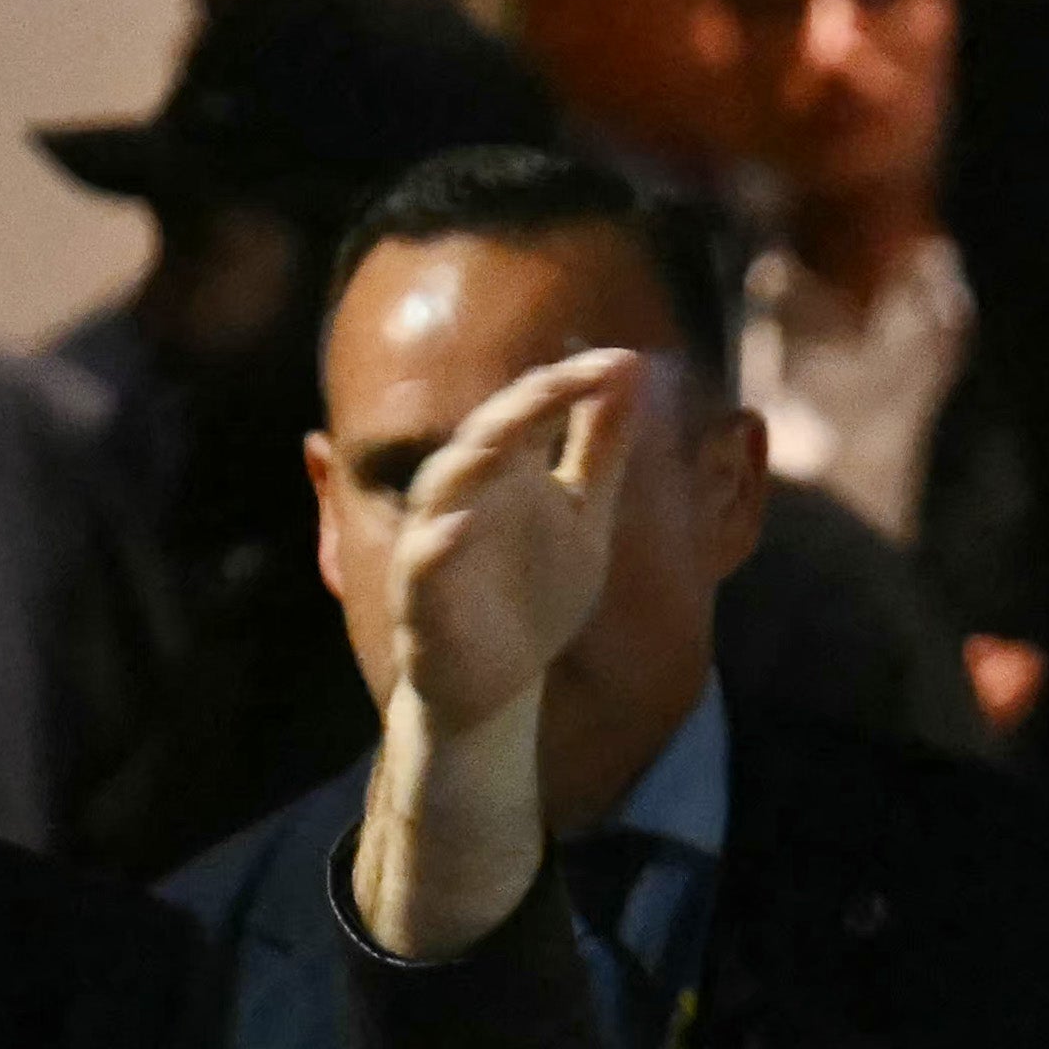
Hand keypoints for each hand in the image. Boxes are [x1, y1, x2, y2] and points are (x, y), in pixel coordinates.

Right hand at [378, 347, 650, 735]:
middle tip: (569, 377)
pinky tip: (459, 527)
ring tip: (511, 428)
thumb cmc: (536, 591)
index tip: (625, 361)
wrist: (503, 686)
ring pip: (441, 490)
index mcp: (505, 472)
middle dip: (524, 406)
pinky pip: (421, 566)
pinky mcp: (421, 602)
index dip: (570, 384)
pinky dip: (436, 545)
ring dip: (473, 458)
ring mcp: (436, 546)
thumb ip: (600, 446)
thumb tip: (628, 366)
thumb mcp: (583, 514)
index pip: (531, 412)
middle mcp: (465, 497)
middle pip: (485, 437)